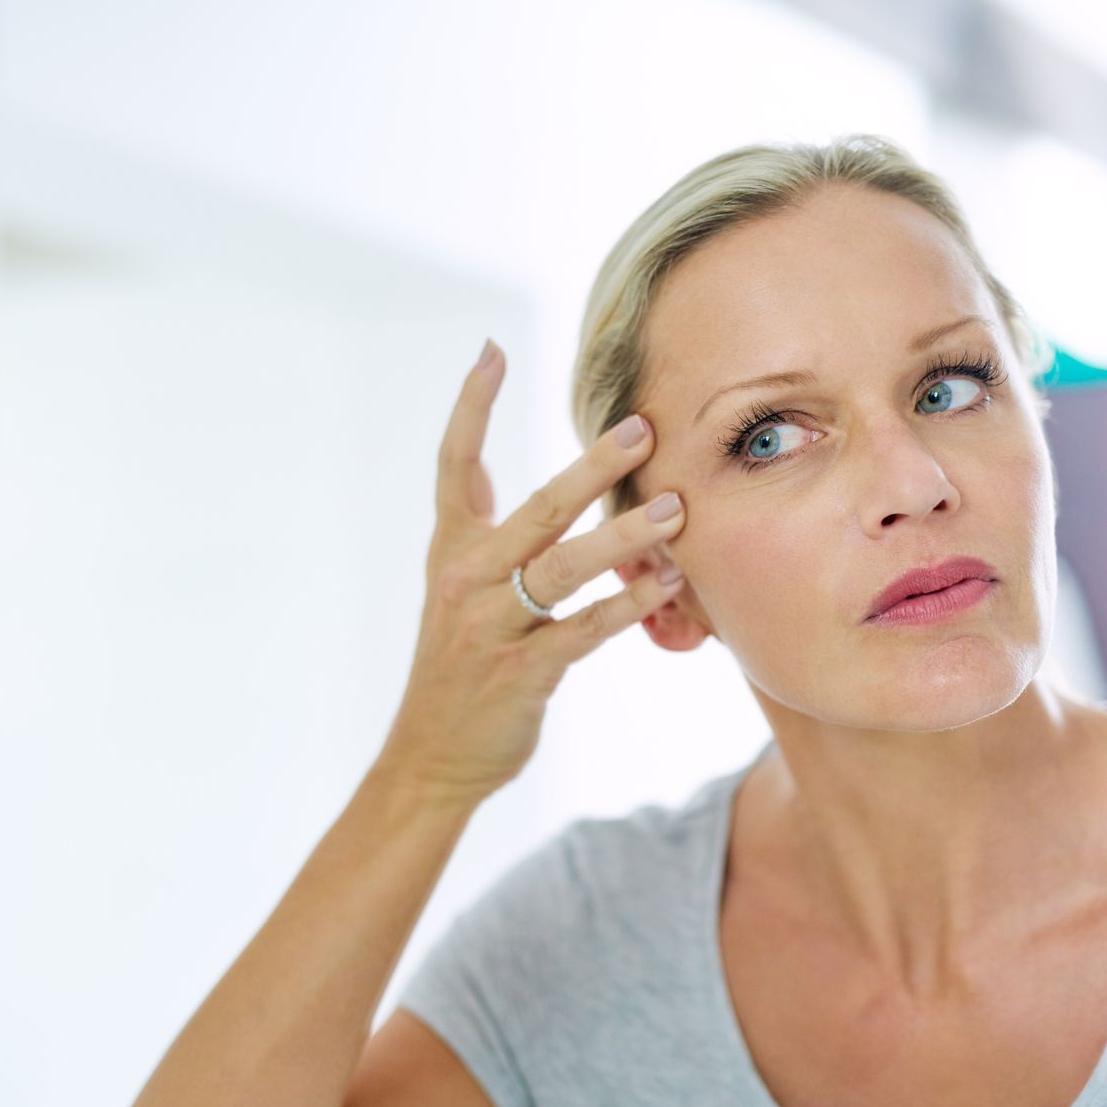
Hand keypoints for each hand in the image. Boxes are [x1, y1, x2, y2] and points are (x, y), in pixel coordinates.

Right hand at [376, 338, 687, 804]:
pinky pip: (583, 630)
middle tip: (641, 426)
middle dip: (590, 468)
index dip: (471, 407)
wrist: (431, 756)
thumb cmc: (459, 669)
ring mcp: (493, 627)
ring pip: (563, 568)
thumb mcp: (456, 592)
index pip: (453, 465)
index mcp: (450, 551)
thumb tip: (525, 483)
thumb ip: (489, 537)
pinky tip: (668, 586)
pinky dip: (627, 607)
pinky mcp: (522, 673)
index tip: (490, 350)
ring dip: (622, 537)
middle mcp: (467, 580)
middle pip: (534, 509)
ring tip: (675, 510)